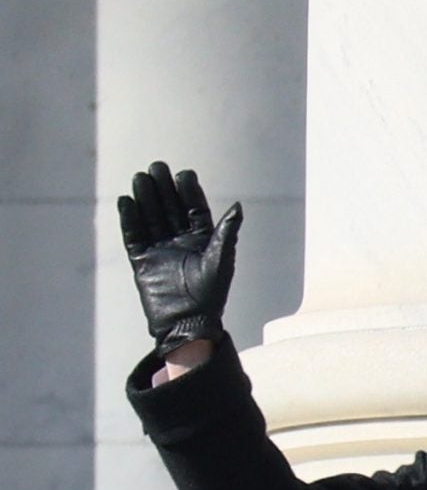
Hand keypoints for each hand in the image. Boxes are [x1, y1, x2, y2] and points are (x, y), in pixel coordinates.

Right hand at [117, 161, 242, 357]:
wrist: (188, 322)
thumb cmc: (211, 295)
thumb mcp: (221, 260)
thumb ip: (227, 233)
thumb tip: (238, 206)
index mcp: (202, 240)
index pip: (194, 210)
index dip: (189, 192)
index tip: (184, 174)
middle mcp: (180, 242)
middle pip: (170, 209)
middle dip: (164, 188)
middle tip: (157, 167)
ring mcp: (160, 249)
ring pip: (151, 217)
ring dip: (146, 198)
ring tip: (140, 178)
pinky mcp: (141, 260)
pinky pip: (133, 234)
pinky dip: (129, 218)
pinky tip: (126, 200)